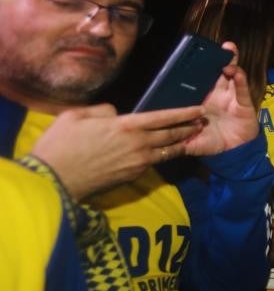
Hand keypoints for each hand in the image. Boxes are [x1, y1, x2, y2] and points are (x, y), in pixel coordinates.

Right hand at [30, 103, 204, 199]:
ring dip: (181, 143)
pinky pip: (153, 163)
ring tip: (192, 137)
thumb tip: (115, 114)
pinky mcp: (132, 177)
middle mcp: (138, 144)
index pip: (163, 117)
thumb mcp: (76, 116)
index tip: (198, 109)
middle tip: (202, 122)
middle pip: (170, 135)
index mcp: (125, 126)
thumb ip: (101, 111)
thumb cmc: (60, 144)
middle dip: (188, 127)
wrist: (54, 180)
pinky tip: (166, 152)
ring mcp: (137, 163)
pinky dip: (163, 156)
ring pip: (166, 151)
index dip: (183, 113)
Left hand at [183, 43, 259, 154]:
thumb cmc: (212, 143)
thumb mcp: (190, 140)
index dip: (194, 67)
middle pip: (214, 71)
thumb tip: (158, 136)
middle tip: (211, 45)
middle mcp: (216, 94)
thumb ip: (176, 138)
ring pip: (231, 74)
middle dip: (213, 57)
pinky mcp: (243, 102)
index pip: (196, 79)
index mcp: (201, 100)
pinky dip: (239, 79)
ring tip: (228, 49)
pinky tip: (235, 71)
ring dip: (230, 61)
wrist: (233, 153)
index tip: (188, 53)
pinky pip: (241, 88)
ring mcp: (230, 96)